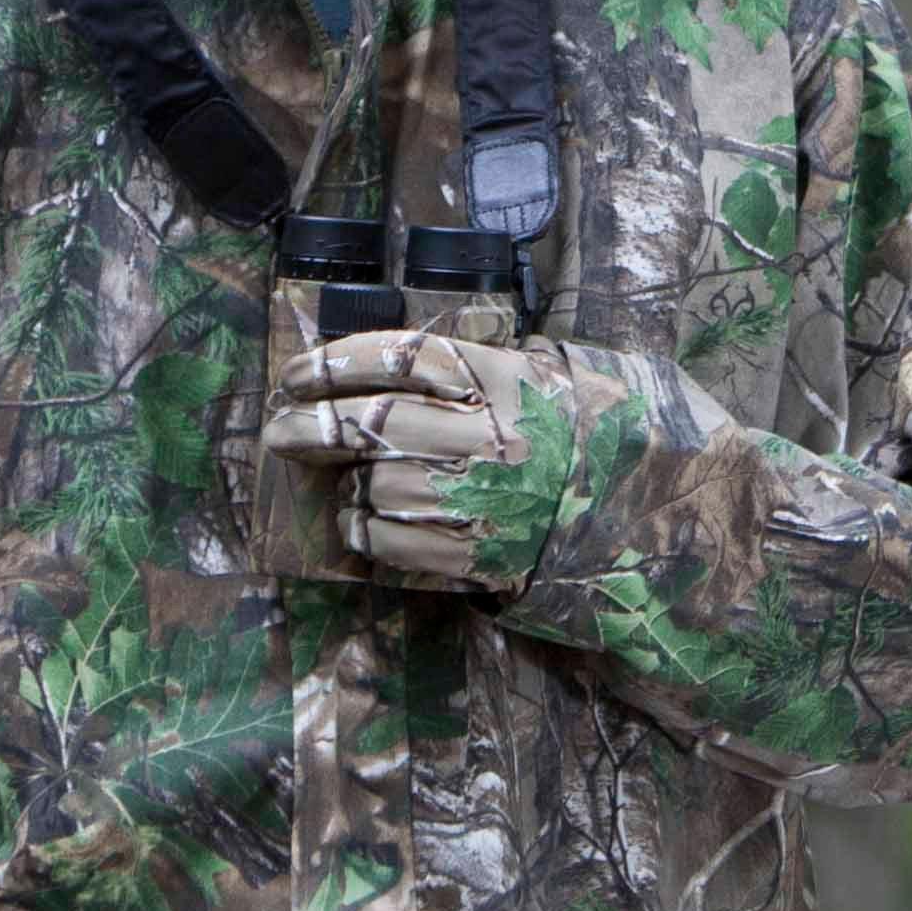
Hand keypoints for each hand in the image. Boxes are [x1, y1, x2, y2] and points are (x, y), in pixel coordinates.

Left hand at [263, 322, 586, 593]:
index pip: (404, 357)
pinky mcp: (480, 553)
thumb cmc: (563, 430)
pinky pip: (394, 541)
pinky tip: (359, 521)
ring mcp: (487, 498)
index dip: (339, 363)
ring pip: (380, 486)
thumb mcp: (530, 376)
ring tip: (344, 484)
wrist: (631, 503)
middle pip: (379, 422)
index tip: (295, 374)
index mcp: (505, 381)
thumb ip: (461, 369)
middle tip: (280, 431)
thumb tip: (359, 373)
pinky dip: (363, 531)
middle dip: (313, 427)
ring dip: (347, 486)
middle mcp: (494, 436)